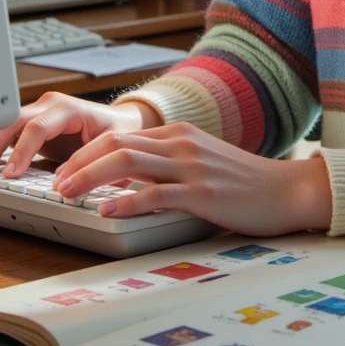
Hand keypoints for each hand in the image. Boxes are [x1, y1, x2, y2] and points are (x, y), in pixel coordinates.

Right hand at [0, 91, 161, 177]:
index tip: (11, 173)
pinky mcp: (32, 122)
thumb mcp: (111, 145)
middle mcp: (50, 106)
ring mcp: (39, 112)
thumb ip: (89, 161)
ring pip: (5, 121)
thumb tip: (63, 180)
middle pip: (14, 119)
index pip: (38, 126)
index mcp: (69, 109)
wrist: (120, 122)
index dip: (22, 150)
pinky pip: (7, 129)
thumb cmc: (117, 131)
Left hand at [50, 123, 332, 235]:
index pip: (120, 134)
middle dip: (79, 162)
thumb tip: (124, 183)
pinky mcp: (202, 192)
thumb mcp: (201, 163)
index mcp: (179, 135)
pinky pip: (155, 194)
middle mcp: (182, 144)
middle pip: (116, 142)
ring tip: (69, 194)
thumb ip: (166, 166)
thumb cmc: (245, 183)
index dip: (86, 152)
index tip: (66, 170)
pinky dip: (126, 202)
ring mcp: (192, 167)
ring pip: (128, 163)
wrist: (287, 190)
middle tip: (57, 182)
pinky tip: (108, 211)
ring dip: (91, 177)